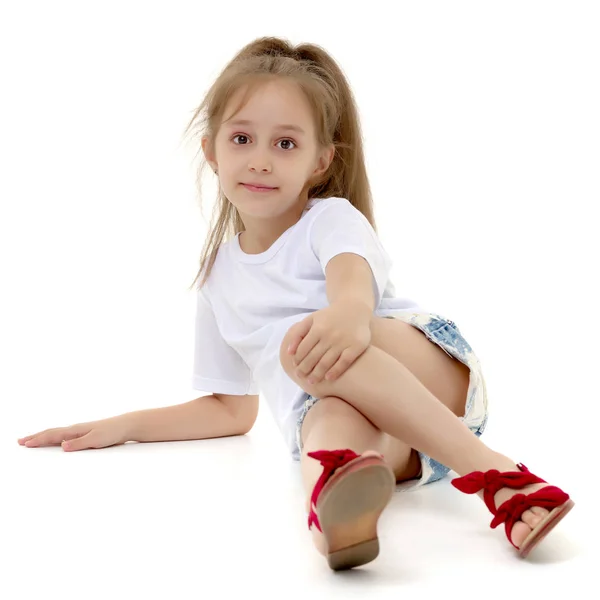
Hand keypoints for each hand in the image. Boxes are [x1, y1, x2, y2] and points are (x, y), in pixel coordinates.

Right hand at [17, 415, 132, 451]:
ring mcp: (80, 431)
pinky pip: (65, 436)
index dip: (38, 440)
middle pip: (51, 433)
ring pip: (57, 434)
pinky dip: (55, 438)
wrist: (126, 425)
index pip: (52, 435)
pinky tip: (56, 441)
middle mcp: (76, 429)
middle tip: (20, 441)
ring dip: (44, 437)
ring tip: (33, 440)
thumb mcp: (96, 440)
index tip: (24, 443)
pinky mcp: (86, 434)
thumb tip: (61, 446)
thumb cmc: (112, 432)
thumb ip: (79, 443)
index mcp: (76, 430)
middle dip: (36, 437)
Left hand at [286, 300, 371, 383]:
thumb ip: (298, 333)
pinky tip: (328, 378)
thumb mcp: (312, 319)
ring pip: (327, 362)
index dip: (298, 360)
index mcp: (318, 328)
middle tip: (301, 377)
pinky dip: (336, 371)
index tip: (295, 367)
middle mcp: (330, 335)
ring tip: (311, 381)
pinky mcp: (356, 346)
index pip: (303, 349)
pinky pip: (344, 362)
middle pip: (313, 357)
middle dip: (305, 369)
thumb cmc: (330, 316)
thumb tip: (288, 352)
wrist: (355, 309)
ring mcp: (343, 341)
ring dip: (317, 374)